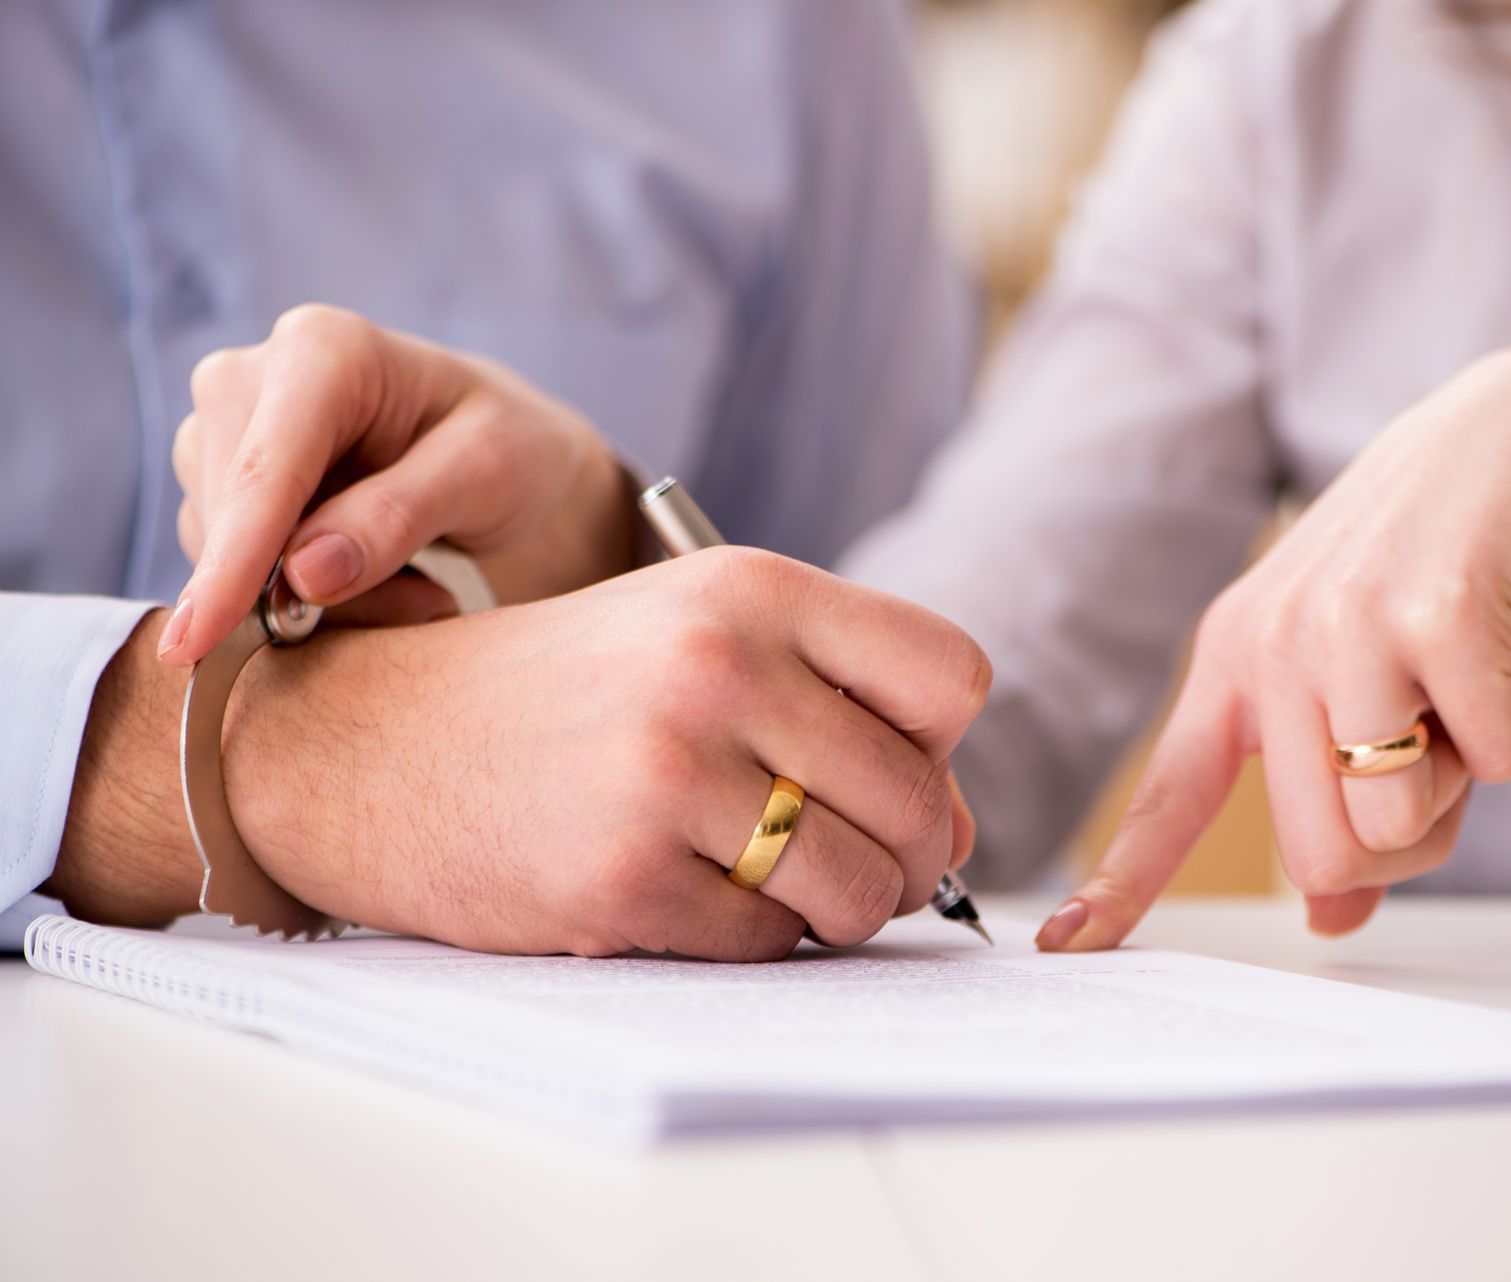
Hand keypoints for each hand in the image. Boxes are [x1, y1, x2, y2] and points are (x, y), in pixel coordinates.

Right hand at [159, 303, 636, 665]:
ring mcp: (226, 433)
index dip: (234, 558)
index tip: (203, 638)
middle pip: (234, 516)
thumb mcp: (487, 474)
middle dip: (312, 587)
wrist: (502, 453)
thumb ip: (399, 516)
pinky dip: (307, 597)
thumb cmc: (510, 447)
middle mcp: (251, 379)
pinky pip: (234, 569)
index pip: (265, 469)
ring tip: (421, 585)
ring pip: (226, 552)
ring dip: (319, 598)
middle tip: (429, 604)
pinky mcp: (221, 487)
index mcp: (322, 349)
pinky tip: (383, 580)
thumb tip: (302, 573)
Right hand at [221, 550, 989, 957]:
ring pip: (857, 889)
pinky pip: (768, 944)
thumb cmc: (556, 693)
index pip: (952, 676)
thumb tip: (959, 833)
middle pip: (921, 802)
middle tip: (854, 861)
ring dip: (841, 909)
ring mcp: (668, 774)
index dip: (937, 740)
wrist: (364, 742)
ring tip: (784, 885)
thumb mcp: (694, 640)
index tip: (885, 761)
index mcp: (750, 589)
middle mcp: (718, 666)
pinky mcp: (621, 877)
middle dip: (907, 854)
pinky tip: (696, 898)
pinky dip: (753, 940)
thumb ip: (834, 708)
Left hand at [1038, 344, 1510, 949]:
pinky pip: (1500, 763)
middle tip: (1443, 759)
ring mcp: (1348, 627)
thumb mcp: (1356, 667)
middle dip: (1406, 844)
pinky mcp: (1437, 615)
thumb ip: (1333, 784)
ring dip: (1467, 782)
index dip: (1123, 881)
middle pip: (1323, 858)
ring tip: (1473, 694)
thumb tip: (1330, 921)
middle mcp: (1274, 644)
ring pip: (1401, 824)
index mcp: (1235, 660)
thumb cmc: (1430, 565)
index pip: (1168, 796)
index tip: (1068, 946)